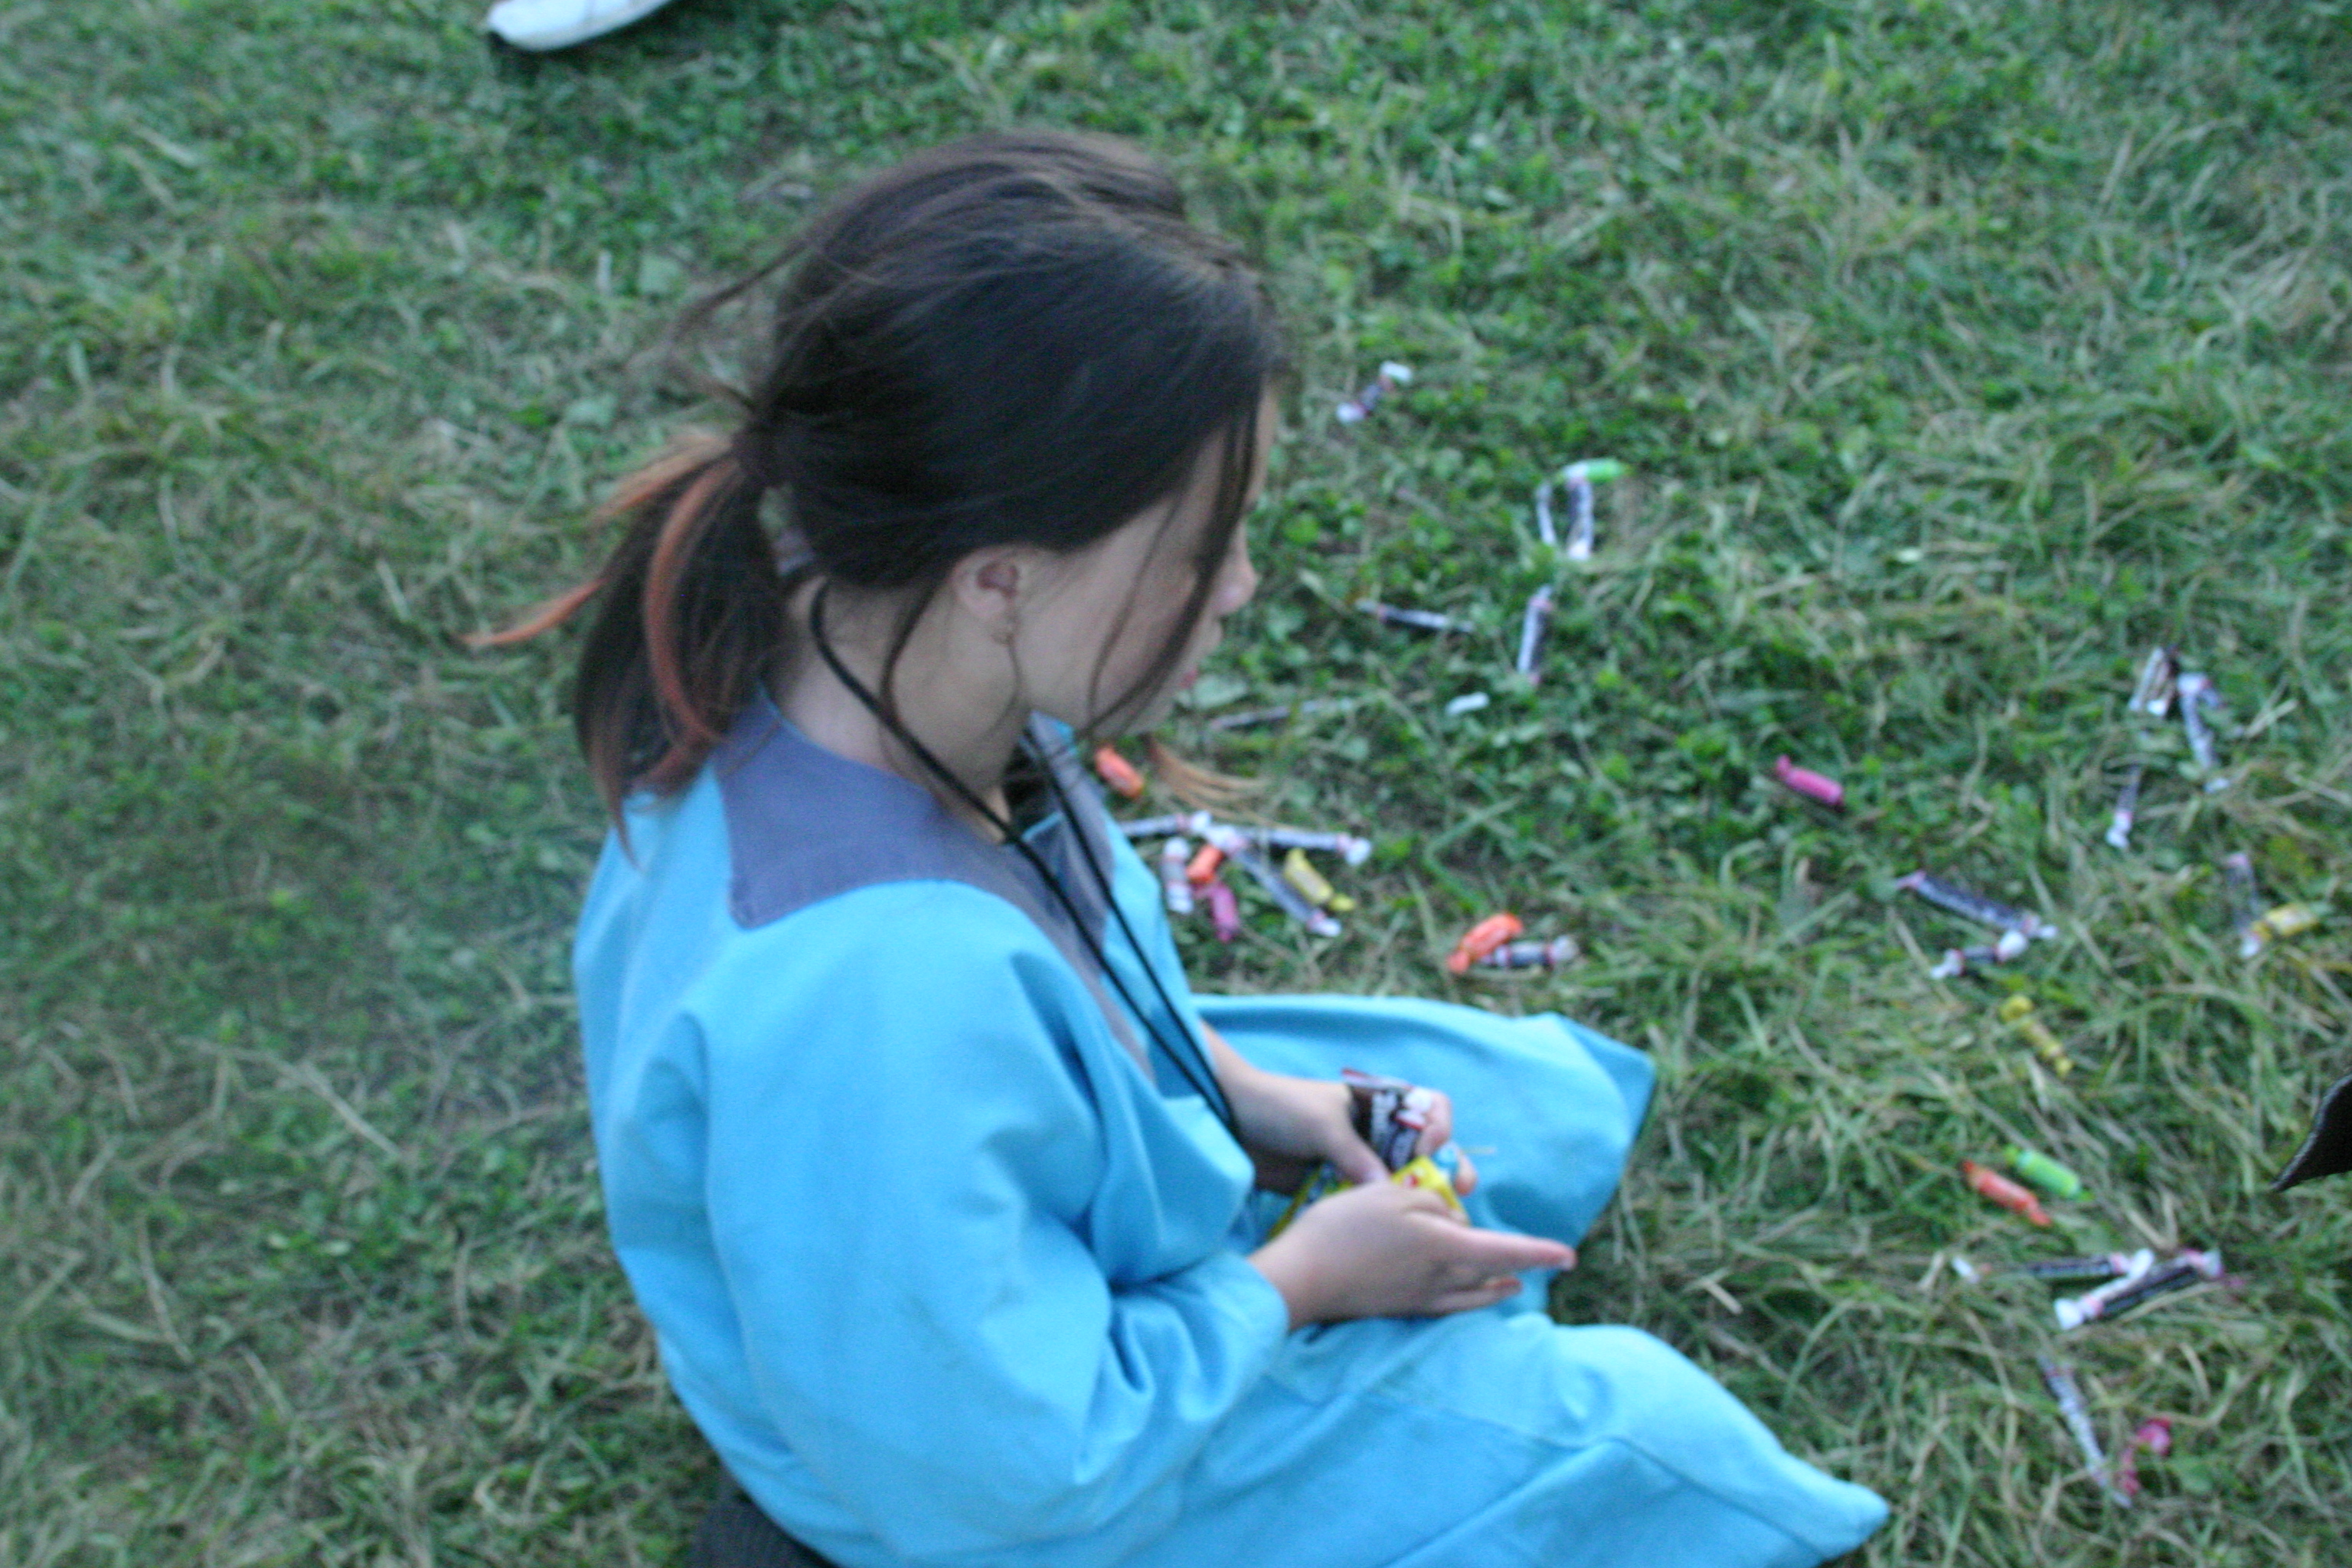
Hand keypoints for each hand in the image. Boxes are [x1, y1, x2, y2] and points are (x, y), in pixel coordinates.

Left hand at [1204, 1028, 1478, 1195]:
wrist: (1233, 1121)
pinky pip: (1372, 1202)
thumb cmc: (1280, 1108)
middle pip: (1425, 1152)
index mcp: (1378, 1104)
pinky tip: (1392, 1232)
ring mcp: (1360, 1161)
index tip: (1427, 1150)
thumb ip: (1355, 1155)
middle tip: (1455, 1194)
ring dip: (1418, 1199)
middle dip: (1444, 1172)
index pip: (1430, 1110)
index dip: (1438, 1130)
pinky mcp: (1341, 1186)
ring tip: (1434, 1220)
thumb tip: (1387, 1188)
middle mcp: (1376, 1132)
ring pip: (1403, 1182)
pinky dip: (1384, 1215)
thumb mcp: (1322, 1125)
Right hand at [1248, 1182, 1574, 1327]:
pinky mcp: (1399, 1307)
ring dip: (1498, 1286)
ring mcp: (1420, 1297)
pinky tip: (1466, 1297)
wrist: (1303, 1278)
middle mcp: (1440, 1278)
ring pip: (1473, 1293)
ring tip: (1514, 1285)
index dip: (1540, 1251)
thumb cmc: (1344, 1229)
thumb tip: (1453, 1219)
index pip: (1505, 1250)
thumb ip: (1431, 1204)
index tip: (1570, 1255)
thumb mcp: (1390, 1197)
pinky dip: (1469, 1299)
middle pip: (1492, 1274)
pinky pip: (1448, 1304)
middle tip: (1544, 1261)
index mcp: (1444, 1246)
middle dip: (1519, 1266)